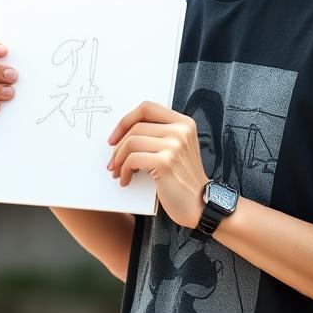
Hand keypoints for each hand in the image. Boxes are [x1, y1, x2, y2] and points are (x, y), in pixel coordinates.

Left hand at [107, 100, 207, 229]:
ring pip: (131, 142)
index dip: (126, 120)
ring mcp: (174, 145)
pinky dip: (124, 170)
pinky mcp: (165, 162)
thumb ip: (159, 135)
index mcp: (184, 123)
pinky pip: (132, 159)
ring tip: (117, 172)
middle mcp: (181, 130)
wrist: (200, 204)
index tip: (115, 137)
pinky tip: (126, 180)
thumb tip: (124, 134)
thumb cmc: (183, 180)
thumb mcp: (177, 149)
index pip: (147, 107)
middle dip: (118, 146)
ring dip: (118, 159)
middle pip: (136, 126)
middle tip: (112, 161)